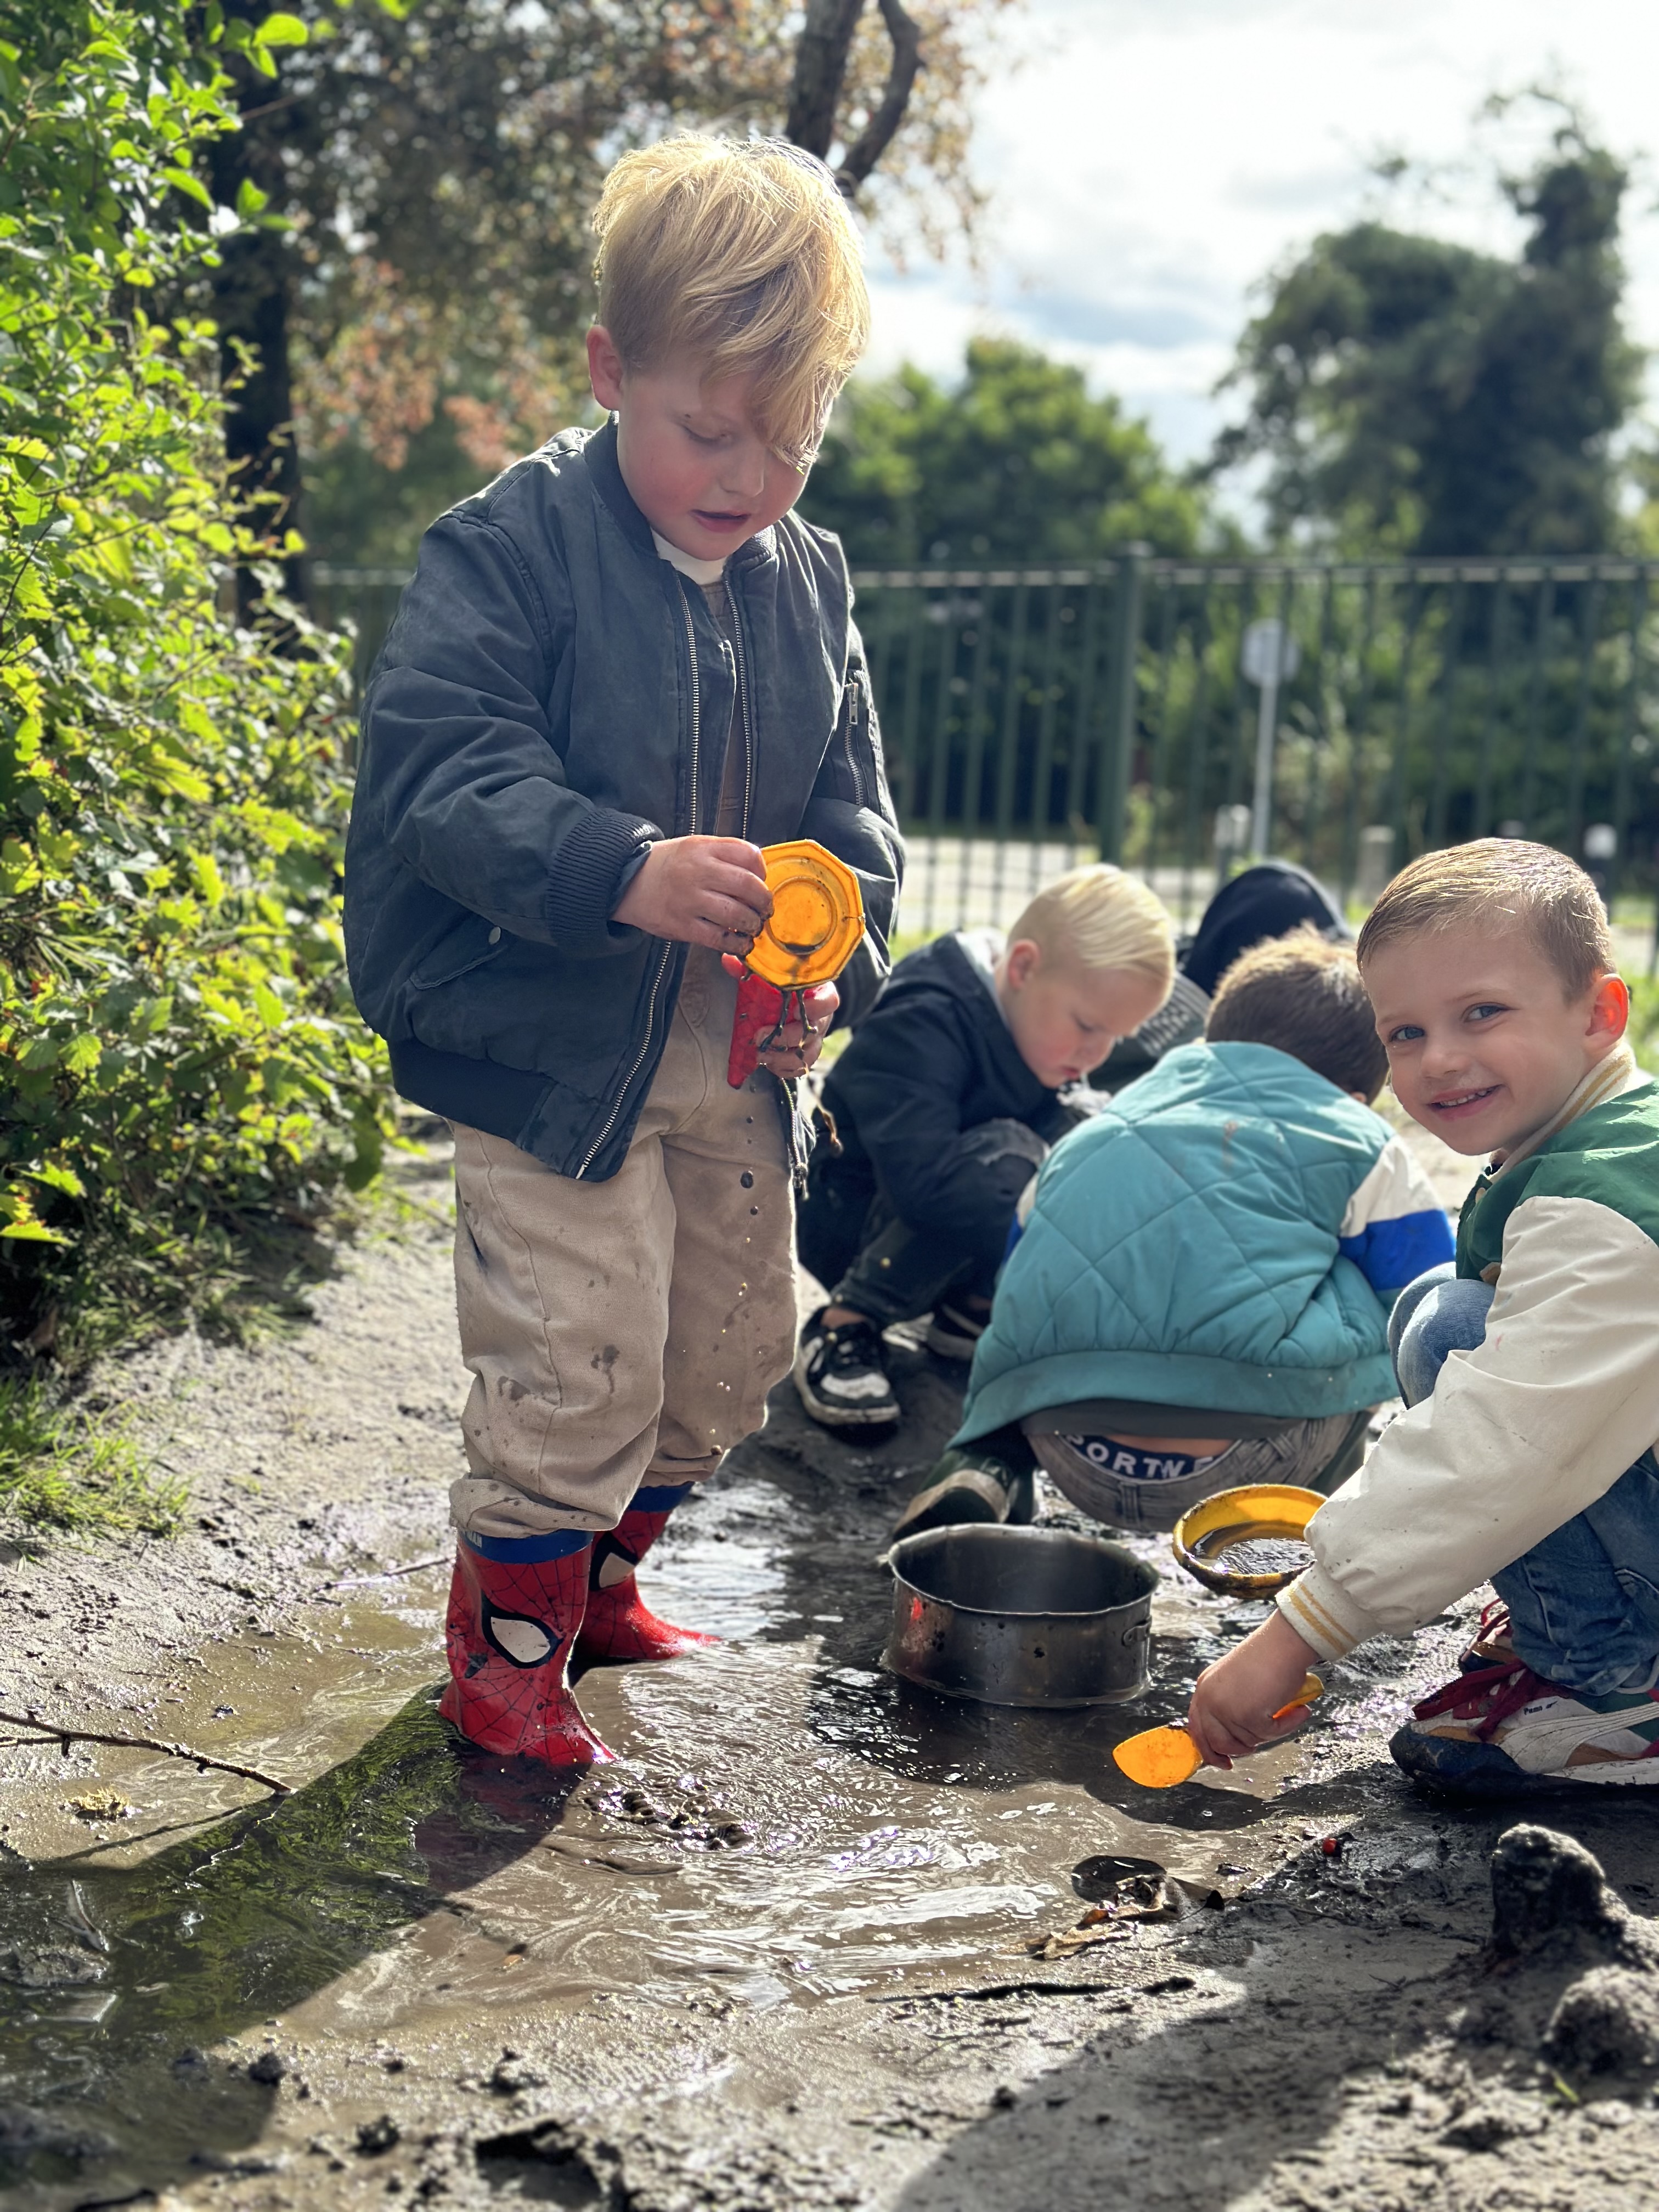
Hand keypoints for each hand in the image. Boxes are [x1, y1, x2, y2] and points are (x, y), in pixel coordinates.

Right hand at [614, 836, 770, 951]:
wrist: (628, 881)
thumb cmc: (668, 866)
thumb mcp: (694, 847)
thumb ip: (724, 854)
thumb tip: (759, 873)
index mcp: (703, 848)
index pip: (748, 855)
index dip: (763, 871)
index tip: (762, 881)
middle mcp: (698, 871)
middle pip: (748, 885)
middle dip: (764, 901)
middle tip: (765, 909)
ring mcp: (689, 900)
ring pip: (737, 915)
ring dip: (753, 924)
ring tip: (752, 926)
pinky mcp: (682, 925)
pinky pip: (719, 938)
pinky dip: (737, 944)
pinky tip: (740, 943)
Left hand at [722, 959, 837, 1076]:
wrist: (795, 1002)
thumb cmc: (784, 988)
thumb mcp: (774, 976)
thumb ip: (755, 969)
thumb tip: (729, 959)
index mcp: (819, 994)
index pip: (829, 1001)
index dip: (815, 1008)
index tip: (792, 1009)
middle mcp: (821, 1018)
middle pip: (813, 1032)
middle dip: (785, 1038)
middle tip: (761, 1036)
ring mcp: (815, 1038)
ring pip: (807, 1054)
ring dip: (782, 1058)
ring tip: (761, 1055)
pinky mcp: (806, 1054)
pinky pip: (800, 1067)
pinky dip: (783, 1069)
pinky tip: (767, 1064)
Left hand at [1186, 1610, 1319, 1769]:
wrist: (1285, 1642)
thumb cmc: (1269, 1657)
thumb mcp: (1238, 1683)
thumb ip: (1231, 1707)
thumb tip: (1239, 1739)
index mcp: (1205, 1688)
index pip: (1197, 1728)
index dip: (1209, 1750)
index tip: (1223, 1762)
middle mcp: (1209, 1698)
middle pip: (1218, 1743)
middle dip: (1240, 1749)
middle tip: (1260, 1742)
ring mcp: (1224, 1707)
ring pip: (1247, 1742)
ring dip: (1269, 1732)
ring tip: (1284, 1711)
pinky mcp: (1246, 1714)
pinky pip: (1268, 1735)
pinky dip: (1286, 1725)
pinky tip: (1298, 1710)